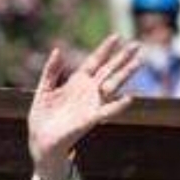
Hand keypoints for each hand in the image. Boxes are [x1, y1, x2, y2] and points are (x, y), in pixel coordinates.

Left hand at [28, 35, 141, 179]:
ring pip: (112, 86)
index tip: (116, 36)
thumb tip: (57, 50)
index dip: (105, 49)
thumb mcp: (43, 90)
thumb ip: (51, 71)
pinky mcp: (90, 119)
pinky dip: (118, 105)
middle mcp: (88, 91)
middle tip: (137, 45)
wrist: (41, 142)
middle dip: (123, 58)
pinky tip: (129, 98)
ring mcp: (91, 104)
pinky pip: (107, 110)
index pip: (94, 62)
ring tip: (139, 62)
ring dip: (125, 74)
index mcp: (76, 82)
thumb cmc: (42, 118)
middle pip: (109, 70)